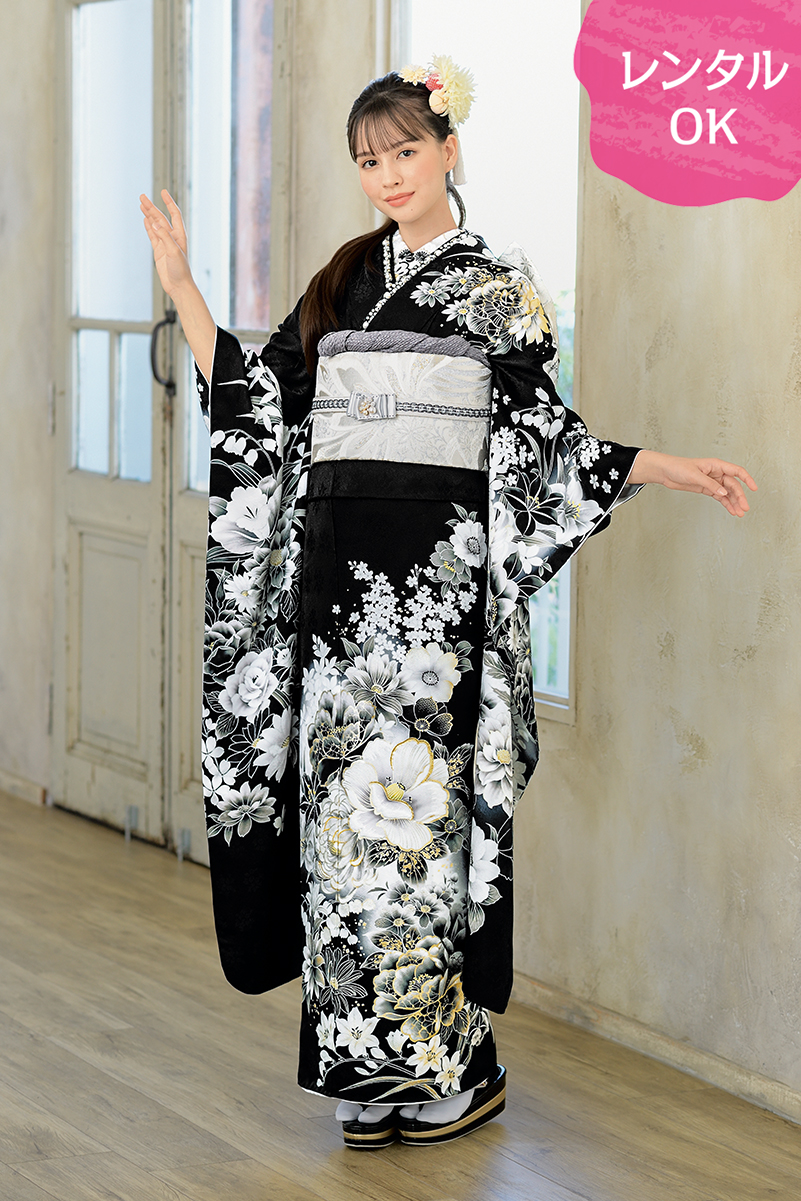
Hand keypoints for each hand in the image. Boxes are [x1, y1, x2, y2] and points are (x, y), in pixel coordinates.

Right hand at [140, 189, 192, 298]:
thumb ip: (164, 236)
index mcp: (179, 235)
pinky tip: (145, 220)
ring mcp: (165, 243)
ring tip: (141, 204)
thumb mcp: (173, 251)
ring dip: (149, 215)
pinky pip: (153, 235)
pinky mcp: (159, 251)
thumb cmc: (180, 270)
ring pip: (155, 225)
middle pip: (161, 218)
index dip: (169, 202)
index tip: (163, 192)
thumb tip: (154, 222)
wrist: (179, 286)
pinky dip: (148, 227)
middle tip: (142, 196)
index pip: (174, 214)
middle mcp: (172, 237)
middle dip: (152, 207)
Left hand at [629, 450, 756, 516]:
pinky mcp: (707, 489)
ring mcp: (712, 482)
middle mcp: (717, 473)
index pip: (737, 471)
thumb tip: (723, 493)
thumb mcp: (694, 475)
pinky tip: (731, 511)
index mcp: (716, 465)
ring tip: (739, 513)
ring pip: (728, 493)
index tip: (754, 488)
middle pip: (733, 485)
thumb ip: (710, 484)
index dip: (747, 479)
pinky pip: (720, 497)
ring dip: (734, 503)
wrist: (666, 472)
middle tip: (744, 508)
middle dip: (740, 497)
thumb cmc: (678, 468)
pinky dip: (726, 504)